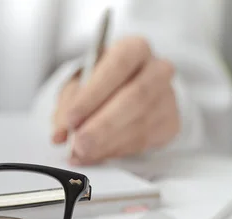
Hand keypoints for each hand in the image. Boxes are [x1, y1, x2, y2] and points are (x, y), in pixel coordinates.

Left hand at [52, 36, 179, 164]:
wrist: (128, 91)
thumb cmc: (100, 84)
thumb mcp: (78, 86)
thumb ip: (67, 106)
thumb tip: (61, 133)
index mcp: (133, 48)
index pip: (117, 66)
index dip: (93, 94)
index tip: (71, 118)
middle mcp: (156, 69)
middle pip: (134, 96)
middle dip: (102, 126)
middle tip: (77, 144)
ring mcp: (167, 96)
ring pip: (140, 123)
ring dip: (106, 143)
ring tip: (82, 153)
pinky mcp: (170, 122)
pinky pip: (144, 140)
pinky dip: (116, 151)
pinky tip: (97, 155)